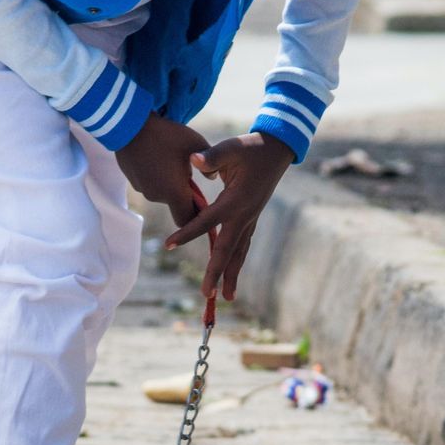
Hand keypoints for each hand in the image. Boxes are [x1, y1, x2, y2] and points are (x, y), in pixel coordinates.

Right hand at [115, 115, 210, 227]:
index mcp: (174, 192)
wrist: (129, 124)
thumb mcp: (195, 143)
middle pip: (175, 205)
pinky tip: (155, 157)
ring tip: (169, 159)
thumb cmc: (166, 134)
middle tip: (186, 170)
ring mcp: (142, 189)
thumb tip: (212, 177)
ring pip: (161, 193)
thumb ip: (211, 163)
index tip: (201, 201)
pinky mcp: (132, 180)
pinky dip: (155, 176)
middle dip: (182, 193)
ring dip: (168, 183)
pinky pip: (149, 184)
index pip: (187, 221)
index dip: (196, 216)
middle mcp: (157, 196)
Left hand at [164, 132, 294, 301]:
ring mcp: (251, 218)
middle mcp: (245, 215)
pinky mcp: (252, 218)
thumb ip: (212, 156)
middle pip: (228, 249)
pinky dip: (236, 261)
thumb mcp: (231, 147)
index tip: (167, 244)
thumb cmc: (250, 147)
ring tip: (224, 297)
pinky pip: (243, 244)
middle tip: (206, 294)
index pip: (207, 221)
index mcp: (236, 200)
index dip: (187, 232)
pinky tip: (232, 275)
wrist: (277, 149)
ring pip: (239, 252)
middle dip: (216, 272)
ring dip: (231, 274)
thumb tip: (194, 160)